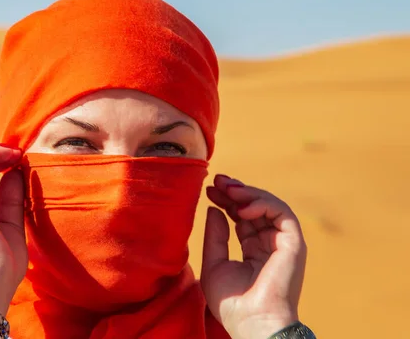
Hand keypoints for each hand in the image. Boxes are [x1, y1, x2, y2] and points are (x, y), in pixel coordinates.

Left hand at [201, 174, 306, 338]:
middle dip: (236, 190)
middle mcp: (269, 243)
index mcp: (252, 249)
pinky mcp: (294, 243)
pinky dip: (263, 204)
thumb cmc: (231, 302)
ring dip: (248, 193)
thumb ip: (215, 235)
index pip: (241, 217)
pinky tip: (242, 207)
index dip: (226, 201)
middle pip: (254, 208)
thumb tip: (215, 208)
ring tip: (228, 189)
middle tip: (217, 180)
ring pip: (270, 205)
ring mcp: (282, 242)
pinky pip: (282, 213)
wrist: (250, 322)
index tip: (209, 190)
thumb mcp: (214, 262)